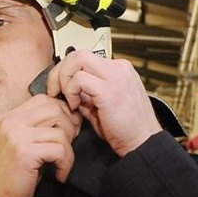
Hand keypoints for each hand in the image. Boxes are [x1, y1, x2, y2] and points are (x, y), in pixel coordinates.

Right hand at [0, 95, 80, 196]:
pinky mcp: (25, 152)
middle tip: (67, 148)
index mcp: (8, 117)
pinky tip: (59, 174)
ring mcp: (16, 135)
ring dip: (68, 150)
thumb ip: (36, 129)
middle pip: (55, 109)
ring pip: (61, 130)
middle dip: (70, 127)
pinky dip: (66, 164)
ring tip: (61, 164)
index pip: (45, 99)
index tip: (66, 133)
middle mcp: (11, 121)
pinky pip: (60, 149)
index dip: (62, 113)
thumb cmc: (9, 177)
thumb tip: (69, 119)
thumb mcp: (20, 145)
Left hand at [46, 50, 161, 157]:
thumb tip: (68, 88)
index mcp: (118, 70)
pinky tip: (75, 106)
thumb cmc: (125, 129)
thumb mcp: (102, 104)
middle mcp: (118, 68)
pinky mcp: (109, 89)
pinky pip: (79, 79)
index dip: (67, 71)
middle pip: (78, 53)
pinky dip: (70, 91)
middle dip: (60, 70)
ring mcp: (116, 76)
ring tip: (68, 100)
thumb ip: (87, 93)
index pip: (84, 58)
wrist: (143, 142)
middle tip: (54, 90)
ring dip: (64, 79)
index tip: (59, 88)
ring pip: (77, 59)